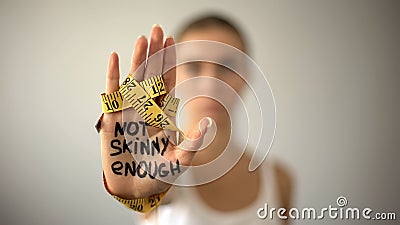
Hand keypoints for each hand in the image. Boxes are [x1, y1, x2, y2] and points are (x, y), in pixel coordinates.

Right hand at [99, 25, 208, 198]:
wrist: (134, 189)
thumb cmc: (158, 176)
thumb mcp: (180, 161)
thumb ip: (193, 143)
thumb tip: (209, 122)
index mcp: (162, 114)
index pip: (167, 83)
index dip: (170, 64)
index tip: (174, 42)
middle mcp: (145, 109)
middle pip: (151, 76)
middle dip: (156, 54)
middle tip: (158, 29)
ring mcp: (128, 112)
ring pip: (134, 80)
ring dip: (138, 60)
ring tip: (143, 38)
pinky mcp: (111, 120)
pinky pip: (112, 95)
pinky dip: (113, 76)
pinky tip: (115, 57)